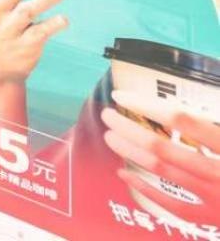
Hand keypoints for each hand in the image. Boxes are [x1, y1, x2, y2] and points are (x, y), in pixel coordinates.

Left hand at [103, 96, 219, 222]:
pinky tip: (124, 173)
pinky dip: (145, 189)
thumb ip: (217, 125)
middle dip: (130, 129)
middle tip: (108, 115)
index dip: (149, 106)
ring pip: (164, 173)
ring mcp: (216, 200)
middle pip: (165, 148)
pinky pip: (173, 206)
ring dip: (132, 153)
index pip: (185, 121)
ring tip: (111, 136)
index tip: (123, 96)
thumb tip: (188, 110)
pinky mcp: (214, 220)